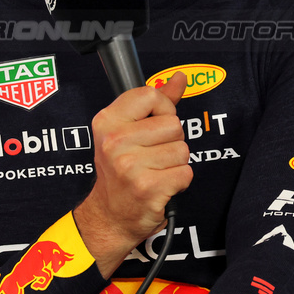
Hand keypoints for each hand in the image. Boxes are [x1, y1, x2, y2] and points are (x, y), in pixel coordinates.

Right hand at [74, 71, 190, 276]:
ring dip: (175, 163)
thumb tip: (179, 78)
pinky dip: (179, 182)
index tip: (154, 126)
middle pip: (173, 124)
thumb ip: (157, 103)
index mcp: (107, 121)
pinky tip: (160, 186)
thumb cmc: (121, 171)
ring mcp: (130, 166)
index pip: (151, 95)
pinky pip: (185, 173)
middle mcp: (115, 141)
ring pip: (182, 150)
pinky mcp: (147, 188)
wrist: (109, 216)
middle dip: (171, 141)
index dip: (163, 110)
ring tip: (155, 171)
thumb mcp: (128, 131)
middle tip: (152, 156)